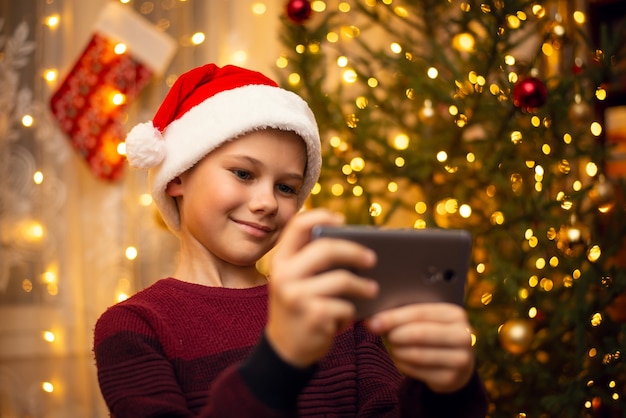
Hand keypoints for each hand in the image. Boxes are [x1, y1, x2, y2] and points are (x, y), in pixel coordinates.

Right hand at [266, 209, 378, 367]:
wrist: (285, 350)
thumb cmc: (298, 308)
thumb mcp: (294, 282)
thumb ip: (311, 262)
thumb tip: (353, 243)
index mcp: (280, 261)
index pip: (297, 225)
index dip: (321, 216)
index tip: (342, 220)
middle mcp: (284, 275)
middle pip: (326, 249)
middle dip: (355, 251)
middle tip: (372, 259)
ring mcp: (297, 296)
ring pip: (342, 280)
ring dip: (363, 287)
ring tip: (373, 290)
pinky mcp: (313, 316)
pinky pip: (345, 306)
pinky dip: (351, 313)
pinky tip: (348, 318)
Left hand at [366, 303, 474, 392]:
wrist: (456, 361)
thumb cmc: (433, 333)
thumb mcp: (426, 320)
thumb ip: (403, 315)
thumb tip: (373, 320)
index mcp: (456, 314)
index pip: (420, 313)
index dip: (394, 317)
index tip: (373, 321)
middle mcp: (463, 335)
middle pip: (419, 333)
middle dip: (394, 334)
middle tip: (379, 333)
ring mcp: (460, 359)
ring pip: (416, 354)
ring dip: (397, 350)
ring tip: (392, 346)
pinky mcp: (451, 378)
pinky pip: (417, 371)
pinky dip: (402, 364)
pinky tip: (400, 358)